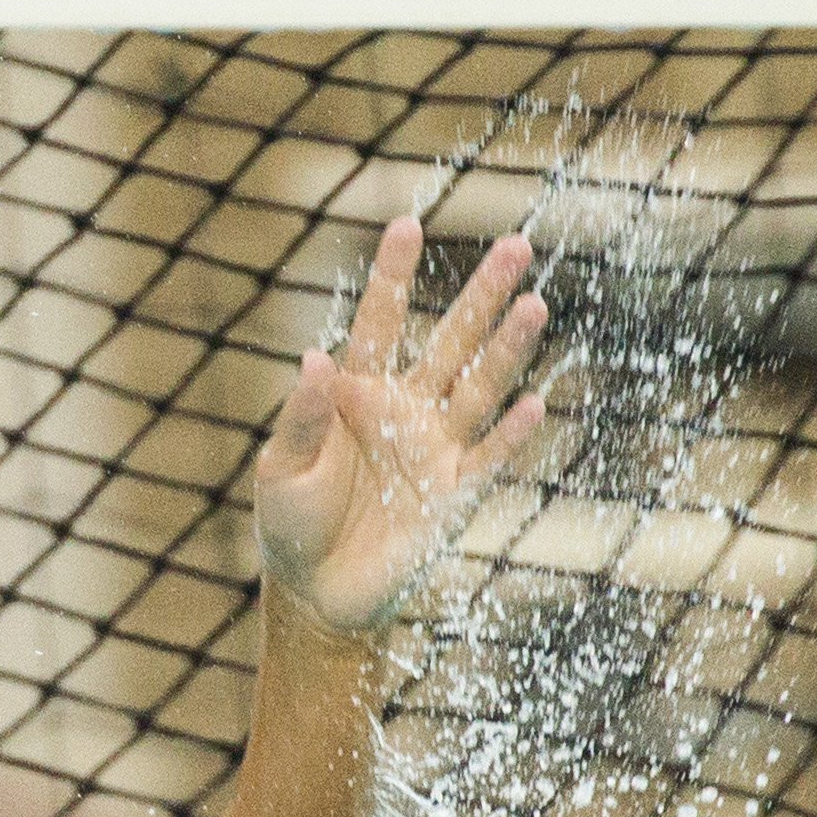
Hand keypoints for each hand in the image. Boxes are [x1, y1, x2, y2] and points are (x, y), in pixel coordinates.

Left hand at [254, 217, 548, 638]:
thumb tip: (313, 357)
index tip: (406, 224)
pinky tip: (535, 403)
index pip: (379, 324)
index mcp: (355, 395)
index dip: (394, 277)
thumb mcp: (280, 469)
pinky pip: (489, 456)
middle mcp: (404, 410)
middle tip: (516, 245)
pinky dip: (512, 434)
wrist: (316, 592)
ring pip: (479, 387)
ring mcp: (434, 448)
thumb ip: (301, 417)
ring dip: (506, 349)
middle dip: (481, 294)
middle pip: (450, 340)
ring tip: (534, 304)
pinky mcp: (454, 493)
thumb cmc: (289, 524)